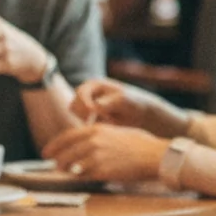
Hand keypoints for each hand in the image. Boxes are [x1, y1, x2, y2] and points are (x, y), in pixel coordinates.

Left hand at [42, 124, 168, 181]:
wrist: (153, 155)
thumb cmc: (140, 143)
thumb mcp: (117, 131)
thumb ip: (100, 135)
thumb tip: (89, 141)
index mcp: (96, 129)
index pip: (67, 137)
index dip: (54, 145)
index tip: (47, 152)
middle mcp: (93, 142)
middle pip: (66, 153)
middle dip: (58, 160)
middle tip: (54, 165)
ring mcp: (96, 157)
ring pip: (71, 166)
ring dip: (66, 170)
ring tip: (66, 173)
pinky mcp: (101, 171)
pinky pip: (83, 176)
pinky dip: (79, 177)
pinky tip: (79, 178)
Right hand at [71, 79, 189, 136]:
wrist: (140, 115)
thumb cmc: (135, 103)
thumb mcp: (124, 101)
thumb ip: (110, 102)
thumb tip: (96, 105)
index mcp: (94, 84)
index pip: (81, 93)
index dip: (88, 105)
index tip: (100, 115)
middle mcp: (87, 94)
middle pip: (74, 105)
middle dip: (86, 116)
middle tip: (104, 122)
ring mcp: (86, 106)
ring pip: (76, 117)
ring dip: (87, 123)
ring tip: (106, 125)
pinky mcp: (88, 119)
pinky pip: (81, 125)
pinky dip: (90, 130)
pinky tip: (105, 131)